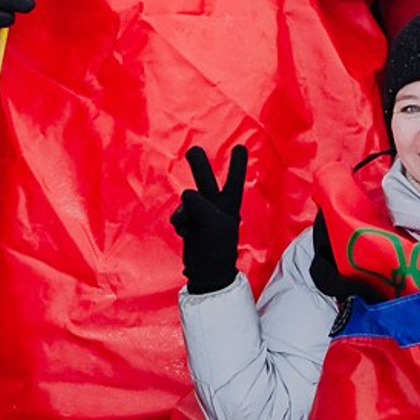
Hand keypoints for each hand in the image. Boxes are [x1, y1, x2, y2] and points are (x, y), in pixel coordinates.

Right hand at [171, 143, 247, 296]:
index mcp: (229, 204)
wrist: (206, 272)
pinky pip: (178, 215)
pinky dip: (179, 223)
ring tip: (187, 228)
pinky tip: (186, 233)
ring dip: (183, 213)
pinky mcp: (189, 223)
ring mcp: (201, 214)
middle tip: (193, 151)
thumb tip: (186, 193)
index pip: (234, 180)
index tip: (240, 147)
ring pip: (187, 200)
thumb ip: (200, 204)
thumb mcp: (214, 224)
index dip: (236, 164)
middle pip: (205, 179)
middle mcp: (216, 206)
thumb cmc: (217, 248)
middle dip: (198, 164)